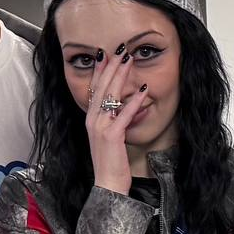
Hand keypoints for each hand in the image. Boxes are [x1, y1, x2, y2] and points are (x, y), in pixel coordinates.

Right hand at [82, 49, 152, 197]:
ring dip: (120, 76)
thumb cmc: (110, 163)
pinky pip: (123, 114)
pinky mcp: (112, 136)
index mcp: (91, 120)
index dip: (99, 70)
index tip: (105, 54)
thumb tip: (126, 106)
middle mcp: (92, 121)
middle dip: (111, 66)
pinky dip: (133, 101)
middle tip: (120, 49)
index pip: (94, 89)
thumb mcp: (111, 138)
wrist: (107, 185)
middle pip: (102, 87)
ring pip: (110, 95)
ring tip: (129, 59)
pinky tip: (142, 90)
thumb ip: (115, 121)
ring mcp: (100, 127)